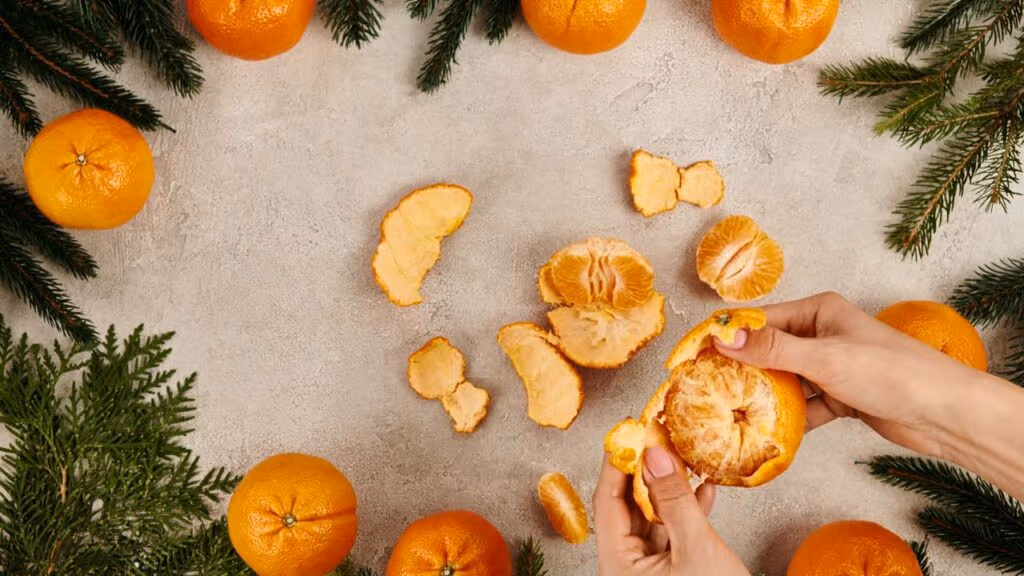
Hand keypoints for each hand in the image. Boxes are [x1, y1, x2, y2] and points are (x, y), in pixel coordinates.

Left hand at [594, 447, 749, 575]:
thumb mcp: (695, 549)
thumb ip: (674, 500)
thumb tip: (654, 456)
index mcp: (617, 566)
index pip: (606, 503)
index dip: (616, 464)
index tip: (626, 432)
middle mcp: (627, 569)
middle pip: (628, 508)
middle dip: (646, 472)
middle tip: (657, 437)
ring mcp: (649, 572)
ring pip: (653, 518)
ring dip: (671, 490)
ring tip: (683, 456)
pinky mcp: (673, 573)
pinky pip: (673, 534)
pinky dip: (688, 512)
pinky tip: (704, 489)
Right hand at [712, 292, 984, 458]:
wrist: (942, 413)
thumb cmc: (890, 371)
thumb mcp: (824, 357)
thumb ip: (772, 348)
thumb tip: (723, 339)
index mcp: (818, 311)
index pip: (759, 319)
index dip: (724, 335)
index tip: (690, 354)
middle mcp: (822, 334)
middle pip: (768, 349)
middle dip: (738, 367)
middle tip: (702, 387)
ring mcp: (831, 367)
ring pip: (784, 379)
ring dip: (761, 395)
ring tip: (727, 410)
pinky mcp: (839, 397)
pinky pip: (803, 406)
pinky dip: (787, 418)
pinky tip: (766, 431)